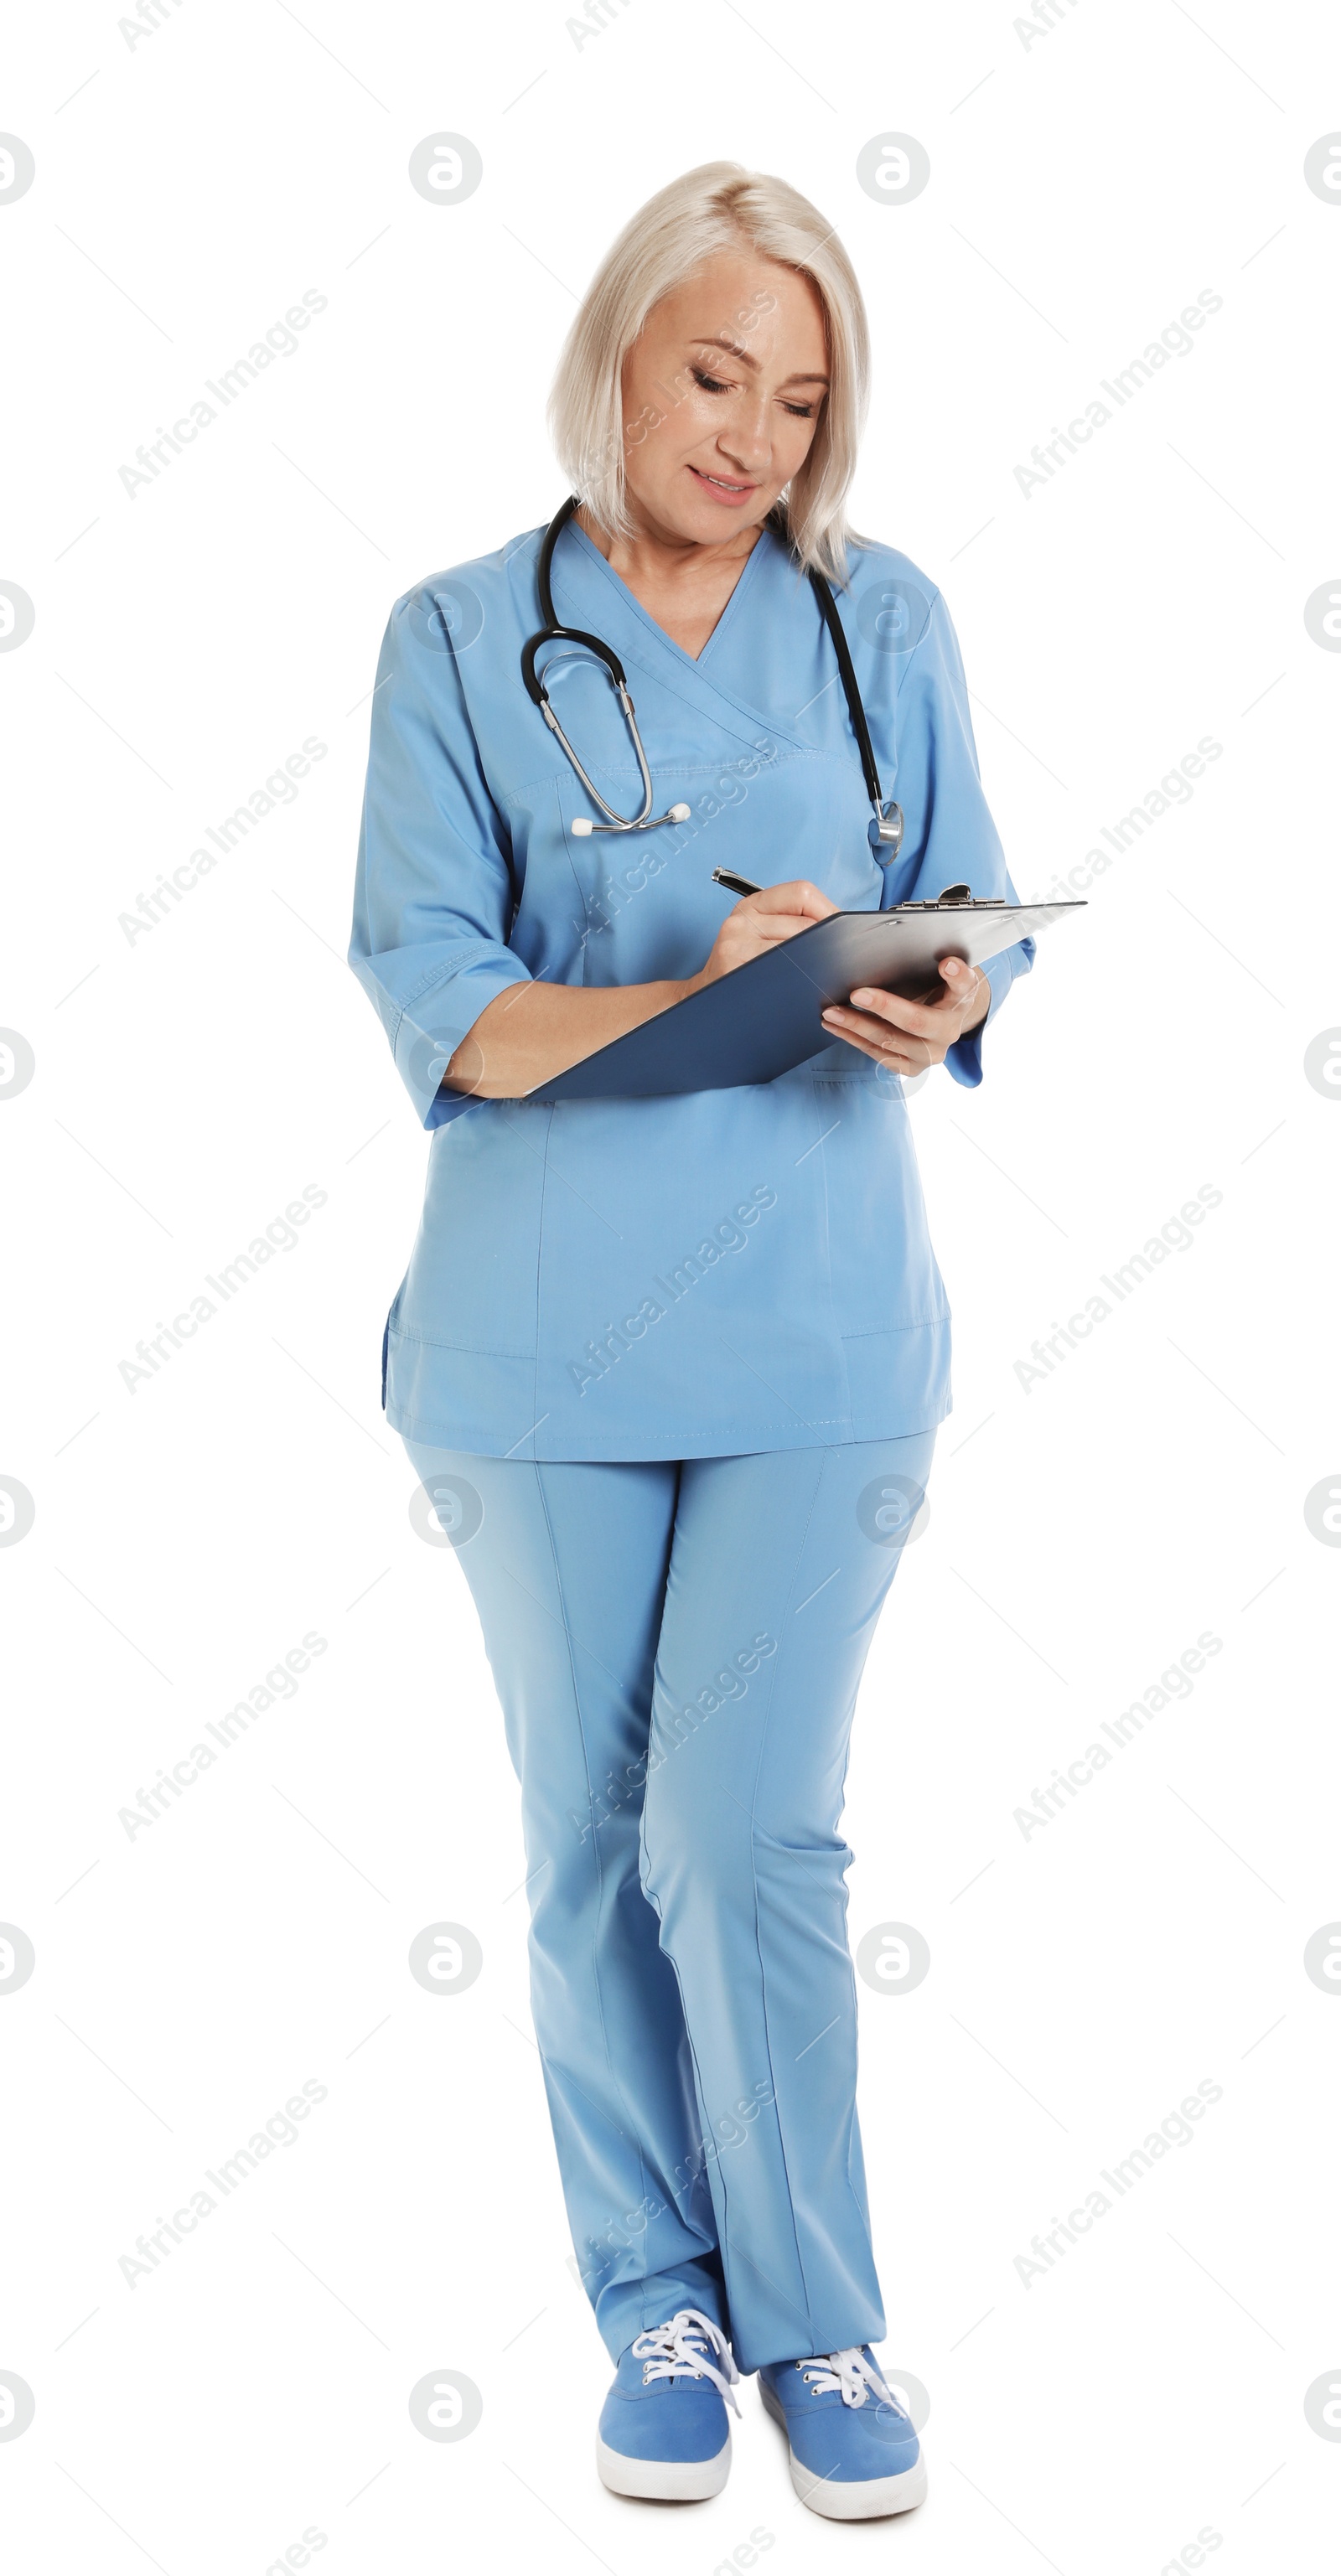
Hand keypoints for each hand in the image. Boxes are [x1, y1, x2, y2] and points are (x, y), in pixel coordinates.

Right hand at [686, 879, 837, 991]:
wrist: (704, 1002)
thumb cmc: (742, 969)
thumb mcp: (758, 935)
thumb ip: (792, 923)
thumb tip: (842, 926)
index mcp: (751, 905)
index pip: (802, 893)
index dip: (828, 911)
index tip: (841, 933)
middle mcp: (740, 920)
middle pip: (805, 925)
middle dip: (828, 945)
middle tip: (839, 962)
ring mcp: (735, 945)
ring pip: (798, 949)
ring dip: (818, 966)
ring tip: (823, 977)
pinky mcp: (736, 969)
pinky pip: (784, 973)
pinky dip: (801, 981)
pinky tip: (804, 990)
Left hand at [820, 955, 988, 1073]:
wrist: (939, 1019)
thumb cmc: (932, 988)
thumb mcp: (937, 971)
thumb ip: (928, 958)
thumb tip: (893, 939)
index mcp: (961, 998)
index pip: (963, 985)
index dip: (956, 975)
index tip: (945, 963)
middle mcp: (950, 1030)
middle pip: (917, 1020)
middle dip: (884, 1007)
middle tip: (856, 993)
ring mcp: (931, 1054)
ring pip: (891, 1041)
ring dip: (857, 1025)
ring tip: (832, 1012)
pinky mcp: (912, 1067)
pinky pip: (880, 1055)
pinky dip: (854, 1039)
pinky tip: (836, 1027)